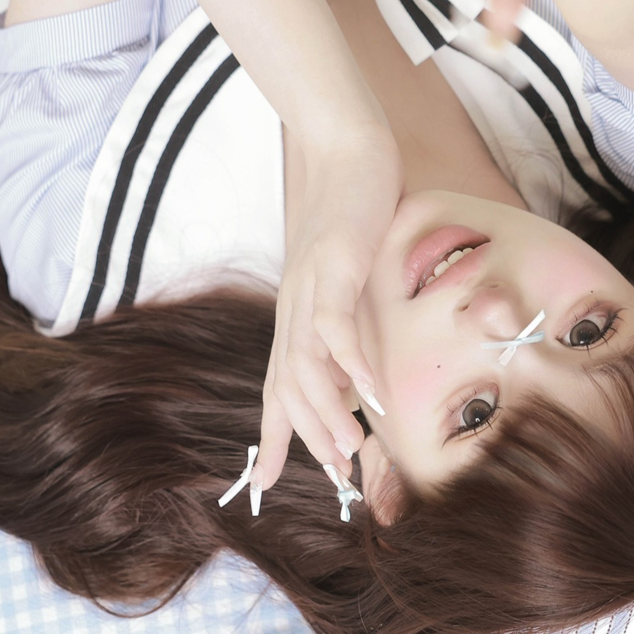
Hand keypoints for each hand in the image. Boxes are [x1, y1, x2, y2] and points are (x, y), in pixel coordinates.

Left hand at [253, 122, 401, 492]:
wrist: (345, 149)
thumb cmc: (351, 215)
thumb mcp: (347, 282)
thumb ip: (347, 328)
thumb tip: (354, 380)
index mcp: (296, 319)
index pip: (279, 390)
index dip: (272, 438)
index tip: (265, 484)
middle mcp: (293, 313)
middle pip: (290, 389)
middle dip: (306, 439)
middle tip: (333, 480)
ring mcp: (309, 291)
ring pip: (308, 367)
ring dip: (328, 412)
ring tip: (349, 452)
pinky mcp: (332, 267)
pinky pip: (335, 325)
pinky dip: (352, 362)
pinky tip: (368, 392)